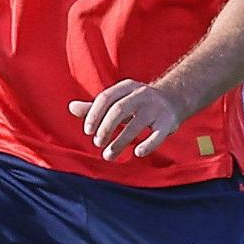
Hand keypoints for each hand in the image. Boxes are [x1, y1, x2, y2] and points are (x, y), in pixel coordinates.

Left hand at [68, 79, 185, 159]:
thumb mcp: (117, 101)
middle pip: (118, 110)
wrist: (173, 99)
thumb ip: (95, 106)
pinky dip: (148, 144)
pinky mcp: (169, 122)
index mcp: (126, 87)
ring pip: (136, 125)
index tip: (87, 132)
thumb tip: (71, 108)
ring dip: (120, 142)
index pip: (105, 98)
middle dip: (105, 128)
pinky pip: (158, 135)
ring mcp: (156, 107)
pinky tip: (137, 153)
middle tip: (97, 143)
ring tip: (108, 156)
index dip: (94, 115)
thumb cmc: (137, 103)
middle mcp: (141, 94)